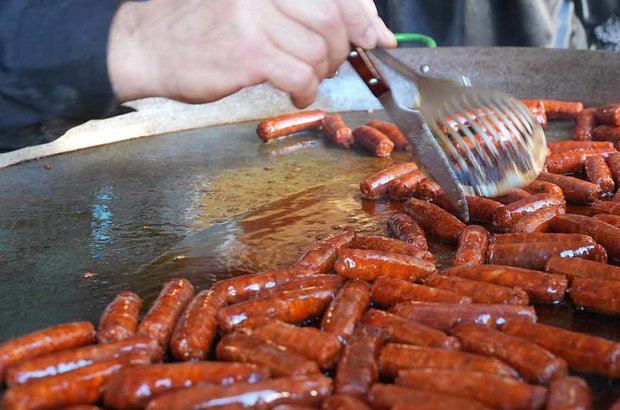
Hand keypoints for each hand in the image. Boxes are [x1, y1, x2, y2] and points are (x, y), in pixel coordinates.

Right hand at [107, 0, 395, 107]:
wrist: (143, 44)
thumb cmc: (204, 24)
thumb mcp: (256, 4)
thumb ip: (309, 10)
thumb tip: (375, 31)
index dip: (364, 15)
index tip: (376, 37)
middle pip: (333, 20)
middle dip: (341, 49)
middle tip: (326, 62)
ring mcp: (254, 17)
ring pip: (319, 51)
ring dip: (320, 73)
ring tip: (302, 77)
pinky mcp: (247, 52)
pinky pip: (301, 75)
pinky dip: (306, 90)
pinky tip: (295, 91)